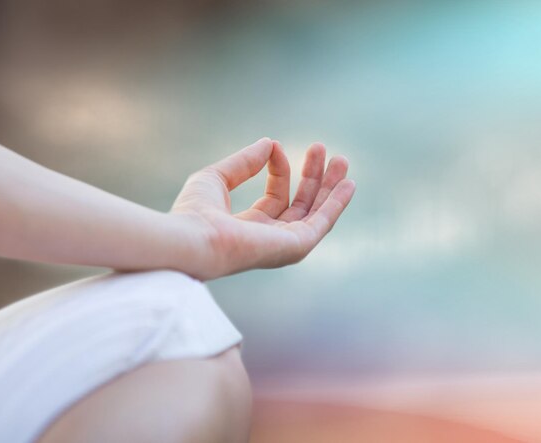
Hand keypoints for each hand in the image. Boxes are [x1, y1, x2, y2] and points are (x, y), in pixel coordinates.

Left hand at [170, 137, 354, 279]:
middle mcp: (270, 238)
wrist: (193, 238)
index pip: (275, 195)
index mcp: (250, 226)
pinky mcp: (296, 246)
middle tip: (322, 149)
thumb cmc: (195, 213)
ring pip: (315, 213)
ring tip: (342, 160)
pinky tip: (348, 184)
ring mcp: (284, 244)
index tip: (276, 146)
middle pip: (300, 205)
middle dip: (313, 177)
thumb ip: (244, 162)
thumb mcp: (217, 177)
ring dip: (329, 186)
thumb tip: (270, 143)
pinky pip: (323, 223)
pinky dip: (337, 203)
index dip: (279, 169)